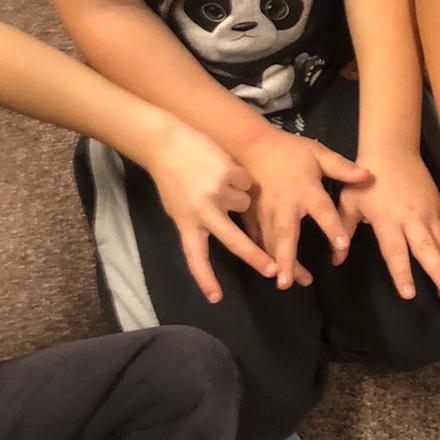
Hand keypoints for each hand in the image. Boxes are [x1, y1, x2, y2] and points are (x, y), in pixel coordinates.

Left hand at [141, 118, 272, 303]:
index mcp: (186, 223)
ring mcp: (217, 191)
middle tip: (273, 270)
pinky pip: (246, 181)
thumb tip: (219, 234)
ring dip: (240, 194)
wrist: (165, 141)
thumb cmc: (171, 177)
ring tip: (220, 180)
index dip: (205, 279)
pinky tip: (225, 167)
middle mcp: (202, 211)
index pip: (195, 258)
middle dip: (255, 256)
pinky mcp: (227, 172)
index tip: (216, 299)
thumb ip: (197, 222)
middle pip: (233, 240)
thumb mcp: (178, 207)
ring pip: (245, 202)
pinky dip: (241, 176)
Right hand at [241, 127, 370, 290]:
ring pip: (269, 241)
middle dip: (286, 259)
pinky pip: (256, 238)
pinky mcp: (251, 215)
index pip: (323, 211)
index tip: (342, 246)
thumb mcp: (318, 153)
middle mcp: (285, 204)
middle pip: (285, 235)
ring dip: (278, 262)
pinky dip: (262, 253)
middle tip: (288, 282)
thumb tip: (368, 175)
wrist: (253, 144)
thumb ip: (342, 167)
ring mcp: (265, 211)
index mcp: (305, 189)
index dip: (333, 228)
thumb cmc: (290, 150)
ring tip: (288, 282)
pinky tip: (270, 268)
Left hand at [337, 148, 439, 300]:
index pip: (395, 252)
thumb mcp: (349, 202)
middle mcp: (410, 219)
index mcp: (388, 220)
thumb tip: (335, 259)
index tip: (409, 294)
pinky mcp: (437, 204)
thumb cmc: (366, 179)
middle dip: (437, 271)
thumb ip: (343, 231)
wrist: (392, 149)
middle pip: (425, 249)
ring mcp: (427, 211)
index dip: (402, 273)